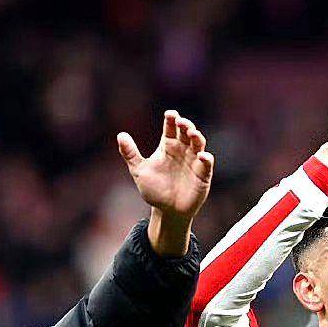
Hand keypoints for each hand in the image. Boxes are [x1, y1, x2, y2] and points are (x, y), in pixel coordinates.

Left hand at [118, 110, 213, 254]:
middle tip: (181, 122)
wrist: (167, 211)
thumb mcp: (139, 171)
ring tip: (192, 133)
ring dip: (197, 136)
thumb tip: (120, 135)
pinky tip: (202, 155)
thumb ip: (130, 154)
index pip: (171, 128)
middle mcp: (182, 150)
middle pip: (186, 132)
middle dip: (185, 125)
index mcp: (167, 146)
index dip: (172, 119)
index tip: (170, 114)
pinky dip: (206, 158)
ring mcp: (194, 161)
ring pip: (198, 143)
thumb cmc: (154, 190)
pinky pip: (207, 163)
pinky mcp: (203, 174)